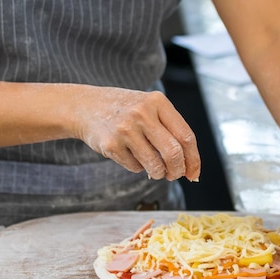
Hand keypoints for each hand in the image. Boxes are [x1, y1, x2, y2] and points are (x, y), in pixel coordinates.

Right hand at [75, 86, 200, 180]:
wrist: (86, 106)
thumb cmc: (126, 111)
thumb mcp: (150, 108)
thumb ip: (170, 131)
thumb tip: (190, 169)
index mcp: (158, 102)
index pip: (186, 137)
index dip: (193, 160)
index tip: (194, 173)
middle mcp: (142, 113)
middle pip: (173, 153)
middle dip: (177, 171)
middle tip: (174, 175)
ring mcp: (125, 129)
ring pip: (155, 165)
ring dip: (158, 173)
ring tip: (154, 169)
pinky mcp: (110, 145)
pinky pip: (135, 167)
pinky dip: (138, 167)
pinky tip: (130, 155)